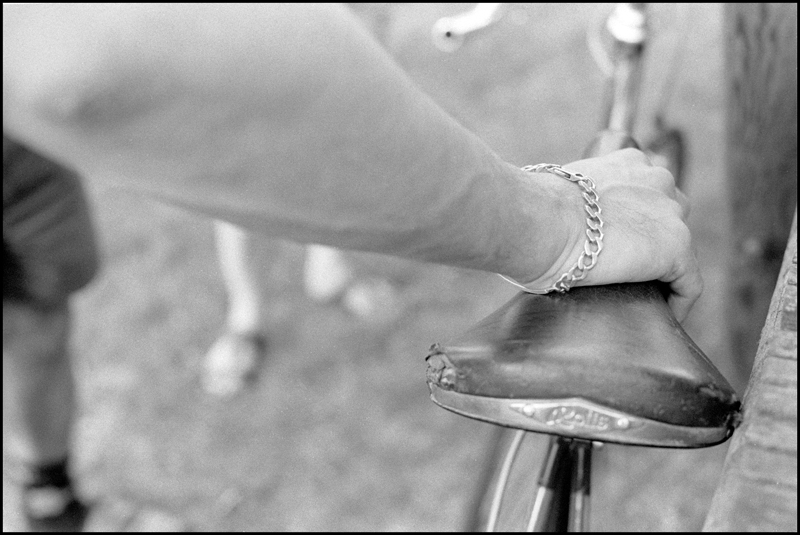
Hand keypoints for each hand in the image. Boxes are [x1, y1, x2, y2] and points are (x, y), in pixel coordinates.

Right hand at [523, 148, 701, 321]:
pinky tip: (659, 316)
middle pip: (669, 213)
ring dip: (662, 271)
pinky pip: (688, 284)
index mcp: (627, 162)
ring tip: (640, 296)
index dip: (634, 217)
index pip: (645, 189)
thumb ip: (570, 203)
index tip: (617, 240)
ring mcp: (670, 214)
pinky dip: (678, 302)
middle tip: (625, 269)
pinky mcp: (676, 249)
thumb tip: (553, 229)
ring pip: (679, 249)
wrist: (537, 220)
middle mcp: (655, 179)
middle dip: (652, 240)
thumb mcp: (556, 194)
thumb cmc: (530, 212)